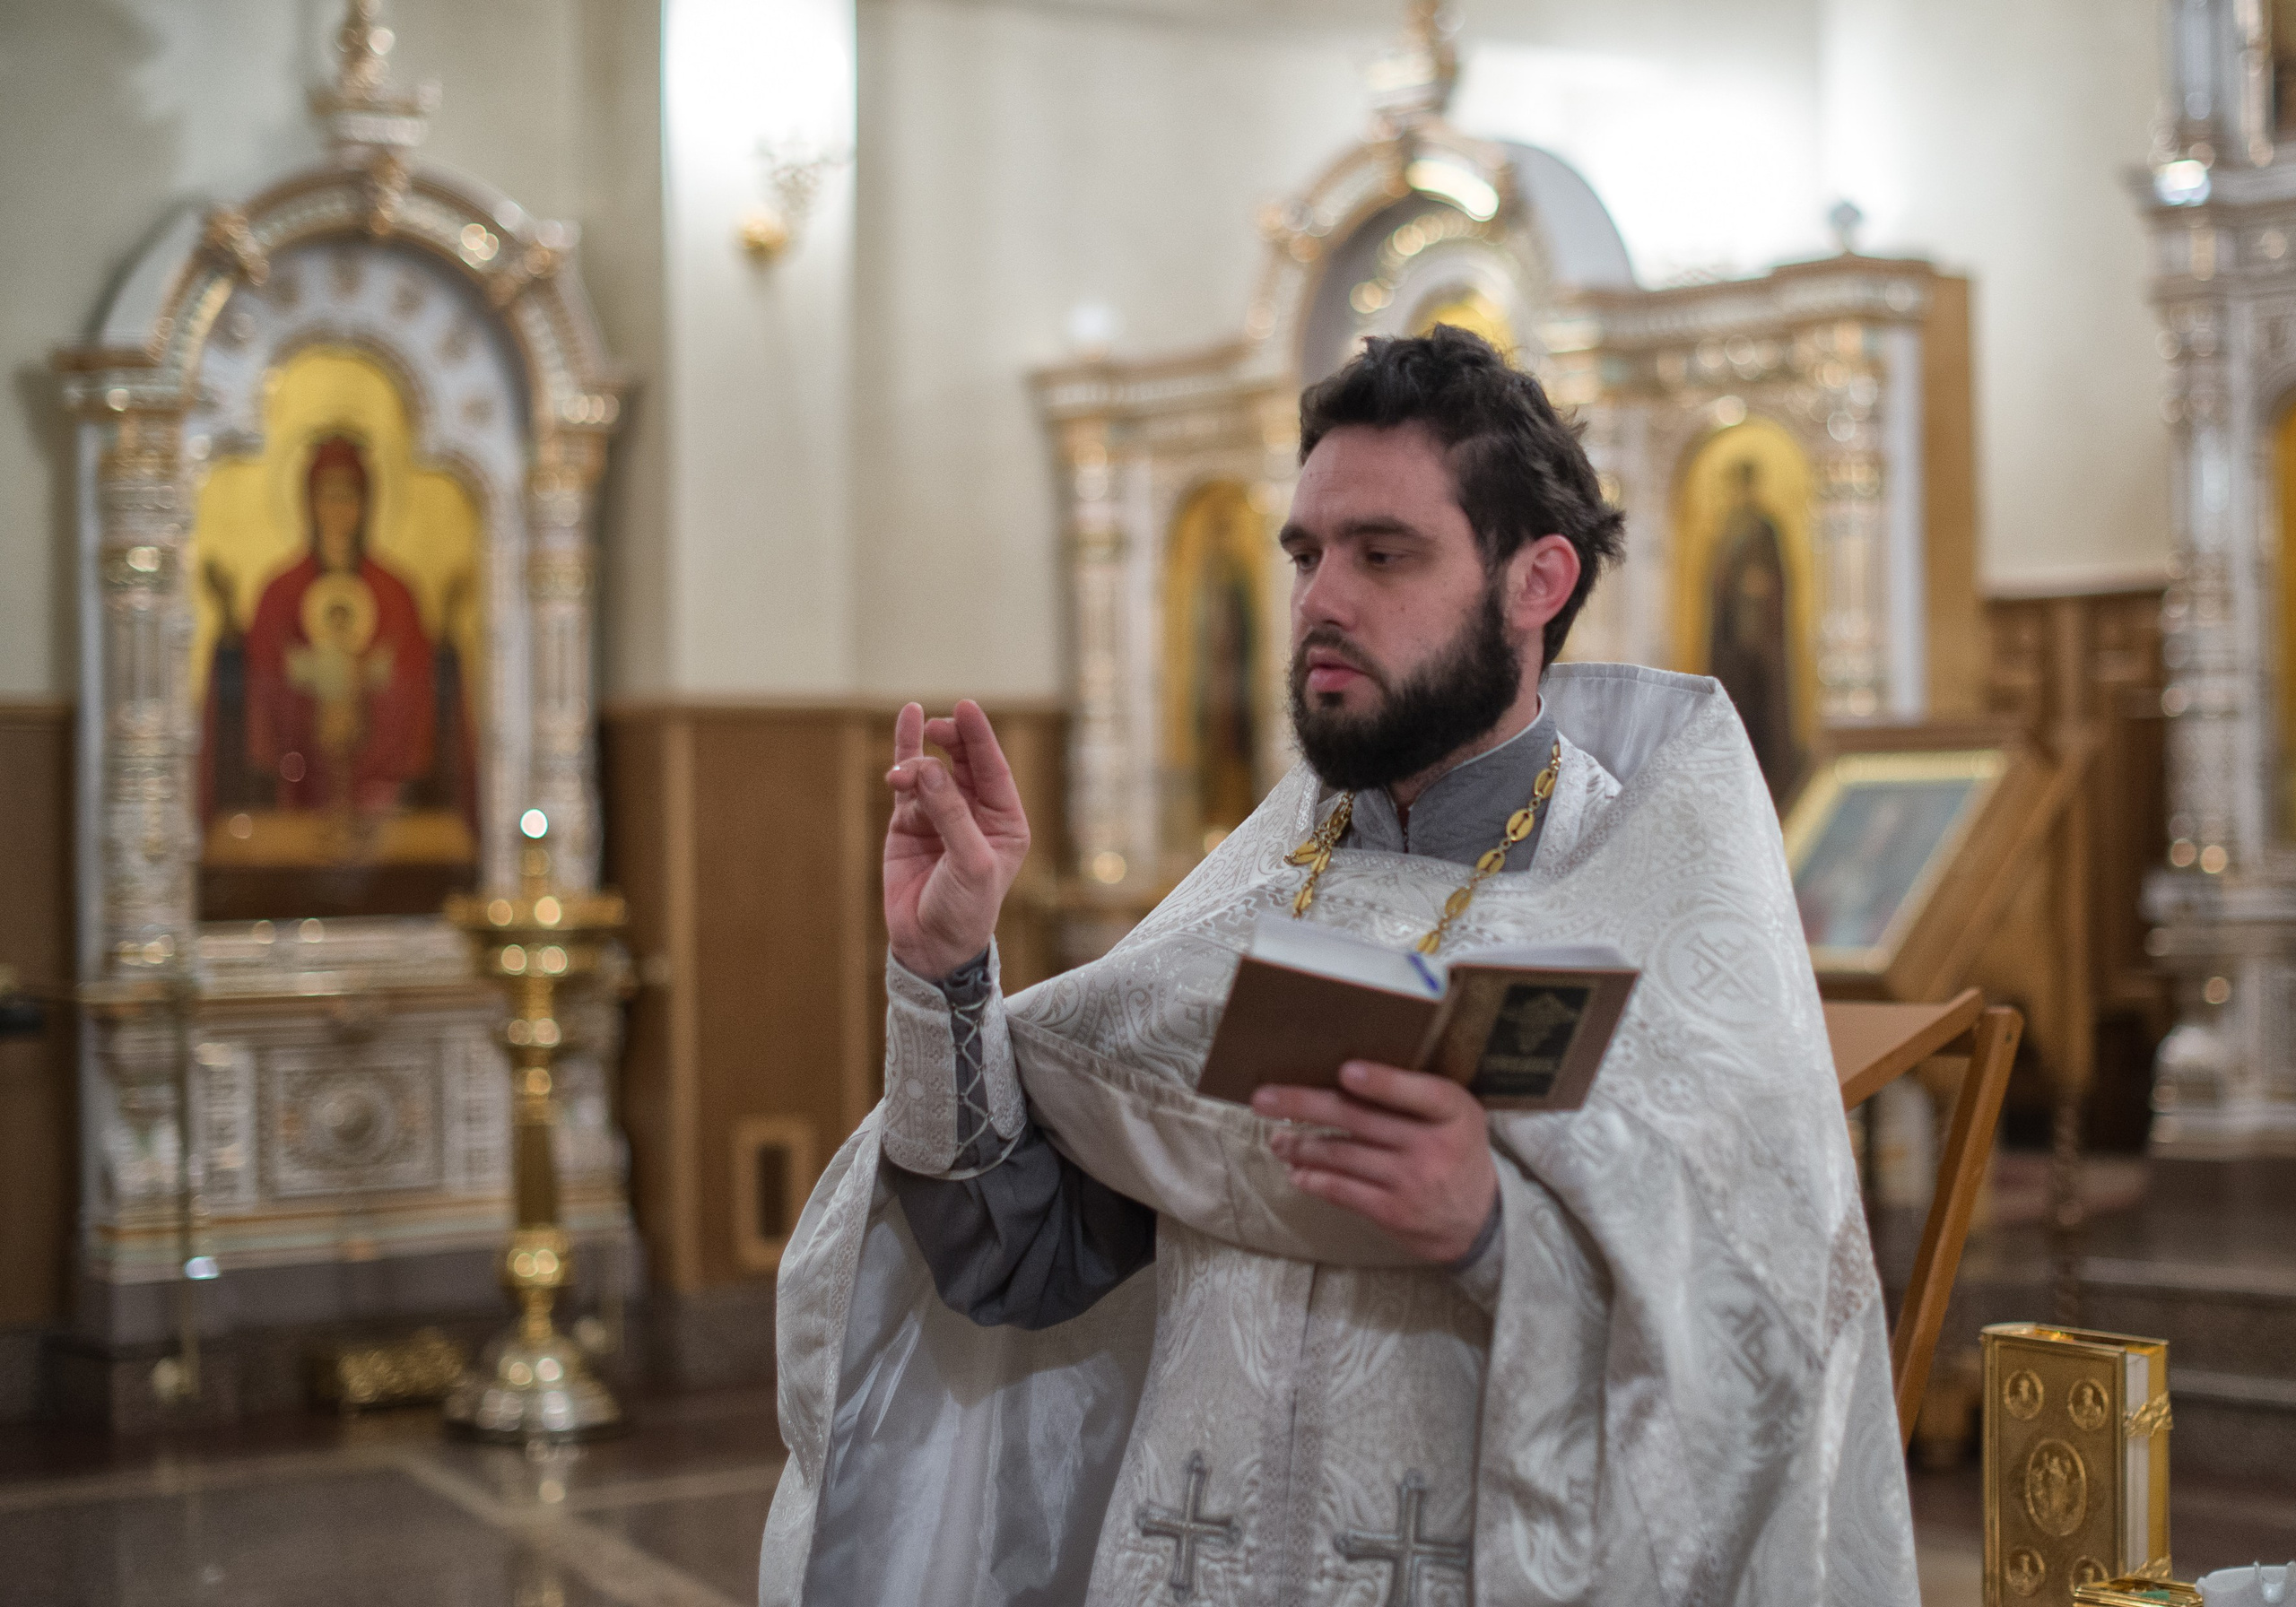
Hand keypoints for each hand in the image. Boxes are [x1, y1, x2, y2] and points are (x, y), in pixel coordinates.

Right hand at [883, 700, 1030, 981]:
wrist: (930, 946)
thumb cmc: (965, 909)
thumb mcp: (969, 862)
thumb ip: (951, 813)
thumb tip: (927, 766)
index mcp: (1005, 821)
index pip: (994, 769)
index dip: (980, 737)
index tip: (966, 707)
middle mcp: (976, 812)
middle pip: (965, 761)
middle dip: (951, 740)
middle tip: (936, 729)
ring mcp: (941, 814)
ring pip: (931, 771)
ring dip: (916, 766)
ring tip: (900, 778)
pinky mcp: (909, 822)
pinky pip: (909, 780)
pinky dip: (905, 750)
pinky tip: (908, 717)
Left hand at [1252, 1061, 1497, 1262]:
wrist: (1481, 1219)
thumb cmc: (1455, 1149)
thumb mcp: (1454, 1115)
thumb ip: (1414, 1094)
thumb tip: (1341, 1073)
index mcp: (1452, 1110)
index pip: (1416, 1093)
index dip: (1382, 1082)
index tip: (1346, 1072)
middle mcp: (1432, 1145)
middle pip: (1359, 1119)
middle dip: (1304, 1106)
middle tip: (1263, 1099)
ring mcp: (1411, 1181)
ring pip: (1342, 1155)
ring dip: (1300, 1145)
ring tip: (1276, 1139)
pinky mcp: (1393, 1212)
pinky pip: (1343, 1190)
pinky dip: (1314, 1179)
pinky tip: (1296, 1171)